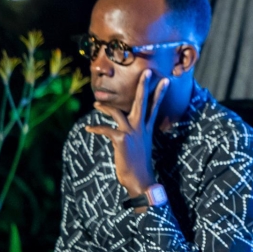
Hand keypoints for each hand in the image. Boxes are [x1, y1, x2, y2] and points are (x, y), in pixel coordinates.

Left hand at [85, 69, 168, 198]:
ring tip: (96, 105)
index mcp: (147, 129)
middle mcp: (141, 128)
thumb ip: (137, 135)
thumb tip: (129, 131)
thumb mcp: (141, 147)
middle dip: (144, 86)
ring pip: (118, 112)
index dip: (159, 94)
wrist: (140, 179)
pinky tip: (88, 129)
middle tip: (146, 72)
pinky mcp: (121, 139)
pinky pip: (106, 129)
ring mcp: (131, 132)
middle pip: (142, 102)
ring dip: (106, 107)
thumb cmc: (139, 165)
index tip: (164, 81)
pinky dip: (95, 129)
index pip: (155, 108)